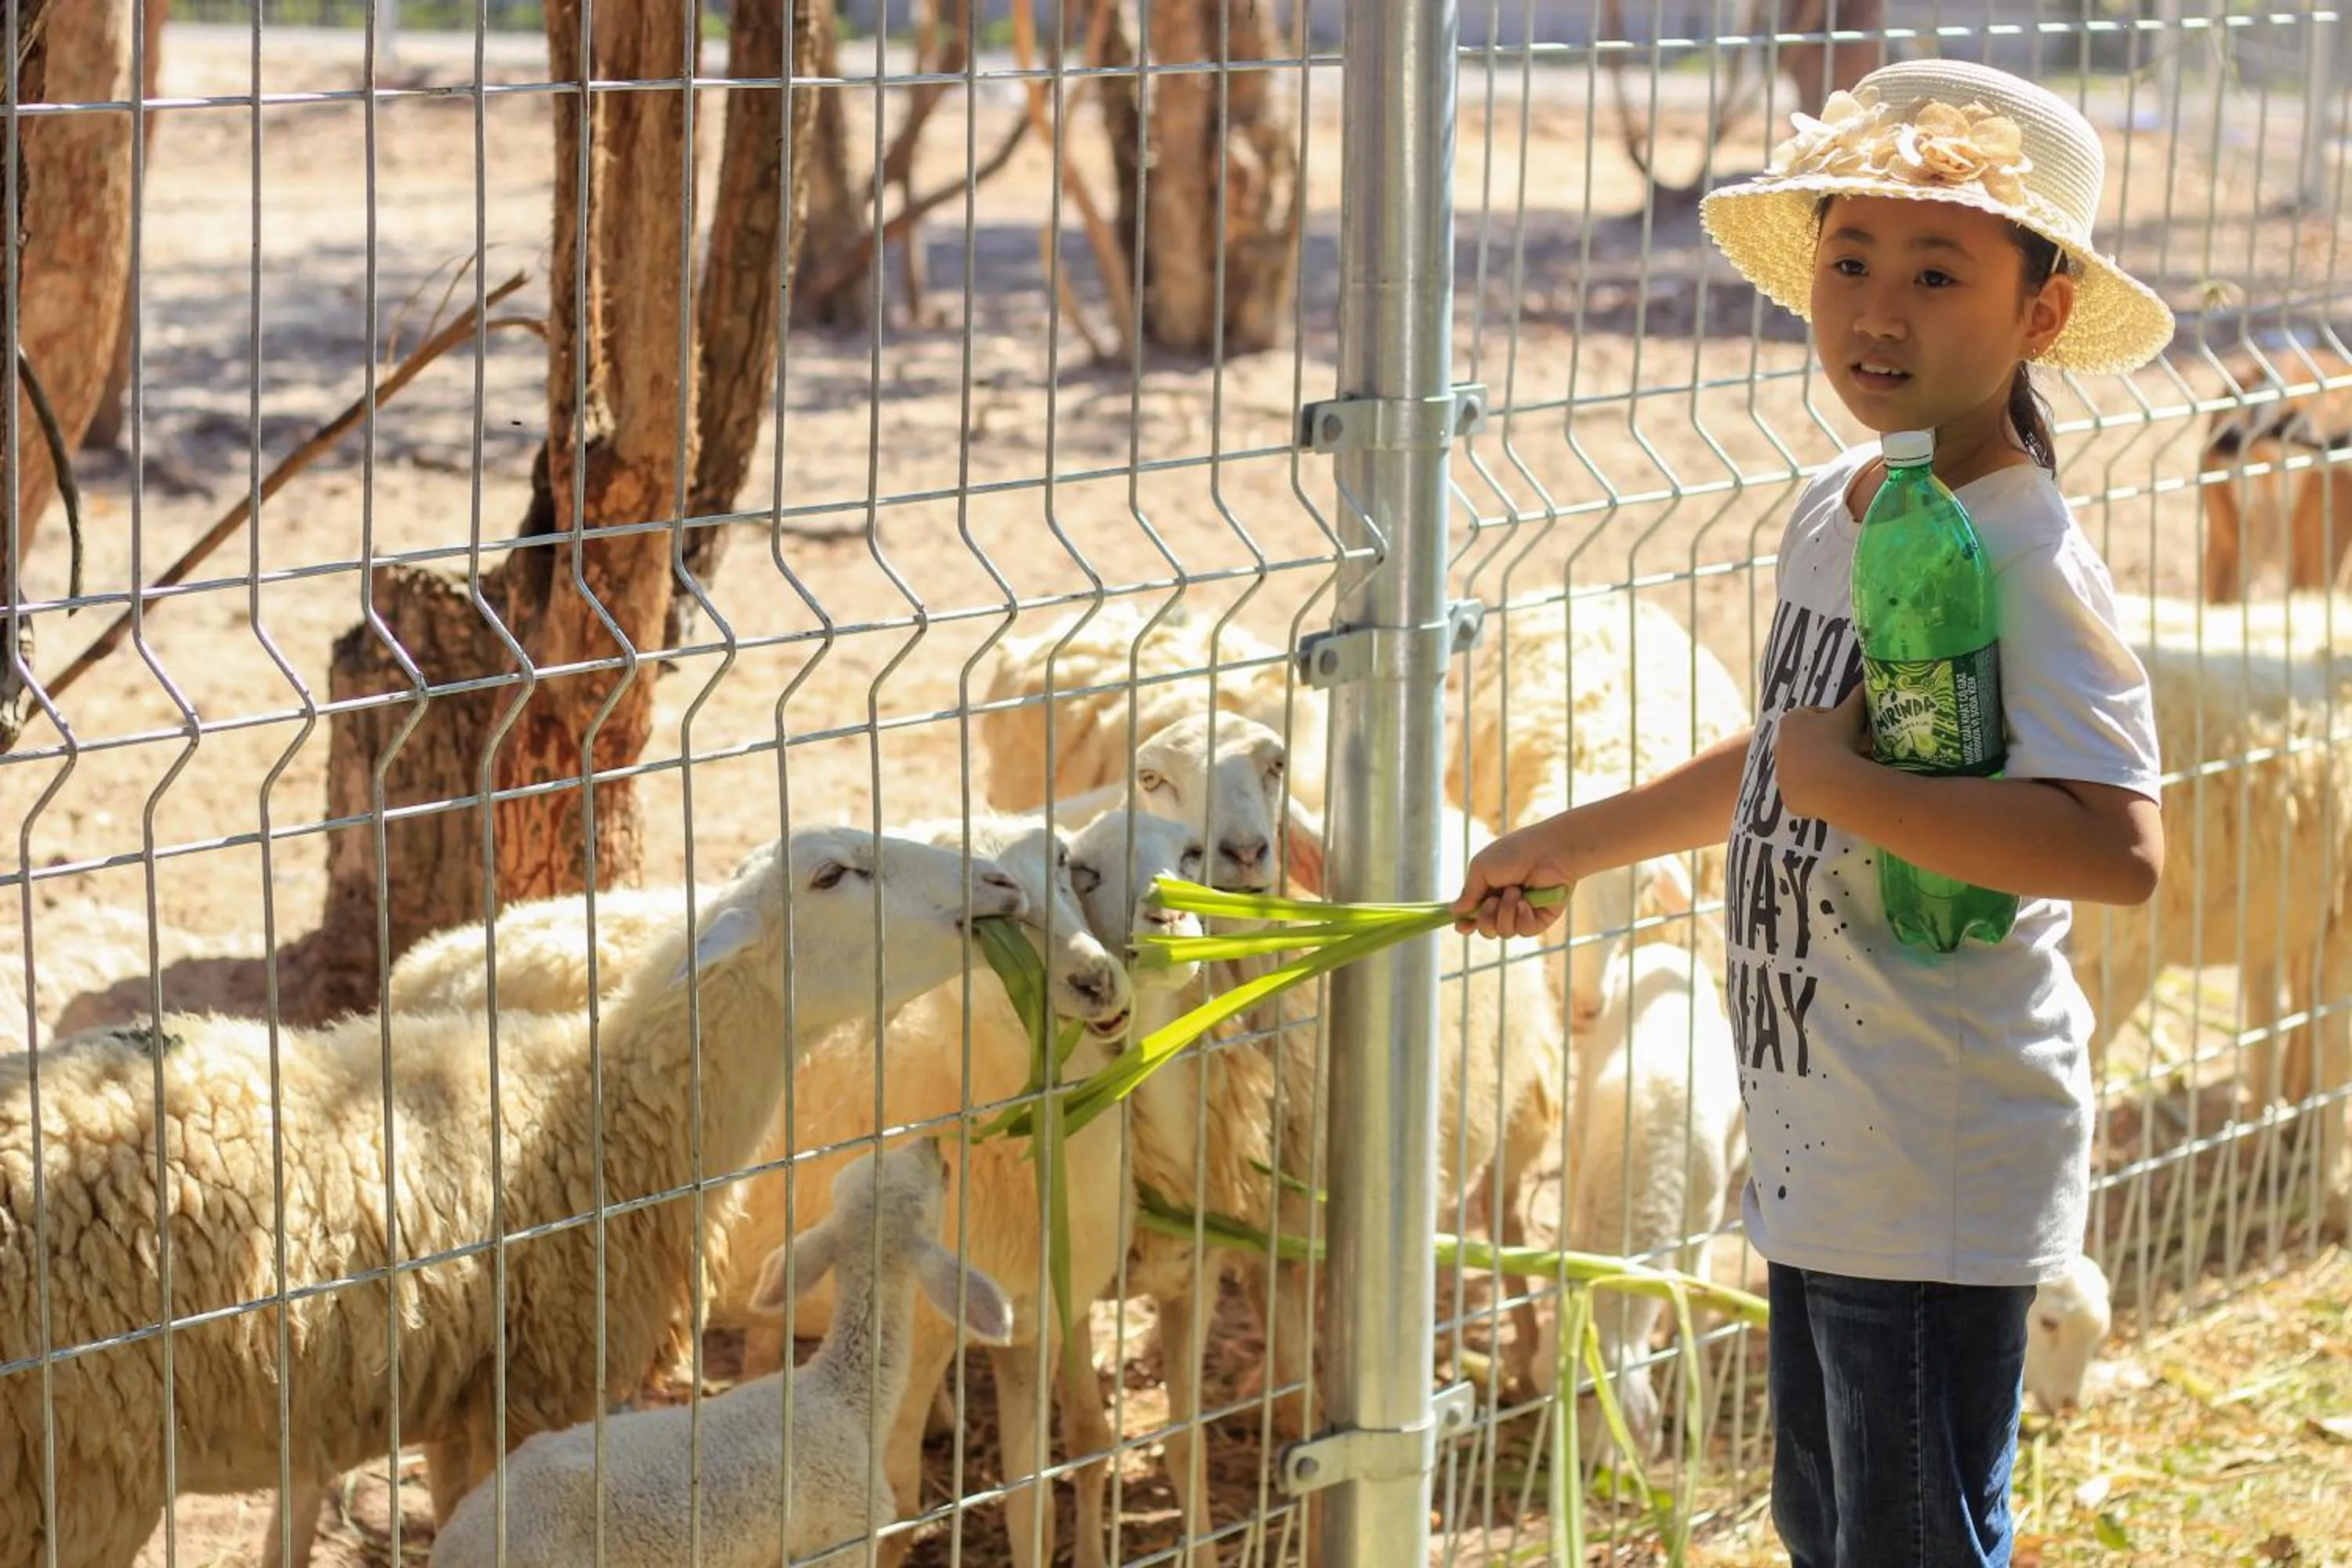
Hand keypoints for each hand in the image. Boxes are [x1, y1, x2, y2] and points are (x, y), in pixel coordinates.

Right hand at [1450, 819, 1578, 939]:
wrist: (1549, 852)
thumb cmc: (1514, 853)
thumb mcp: (1481, 868)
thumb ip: (1468, 892)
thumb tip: (1454, 911)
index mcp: (1488, 891)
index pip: (1473, 916)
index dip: (1466, 924)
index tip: (1462, 926)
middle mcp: (1504, 905)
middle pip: (1486, 929)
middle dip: (1485, 918)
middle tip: (1493, 901)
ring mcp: (1522, 913)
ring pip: (1503, 932)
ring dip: (1505, 912)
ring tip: (1516, 892)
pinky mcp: (1540, 919)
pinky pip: (1523, 932)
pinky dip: (1522, 917)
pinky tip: (1527, 903)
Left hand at [1773, 686, 1872, 816]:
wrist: (1828, 781)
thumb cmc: (1838, 740)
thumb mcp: (1852, 713)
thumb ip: (1859, 695)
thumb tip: (1869, 680)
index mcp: (1791, 720)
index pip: (1815, 716)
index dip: (1836, 722)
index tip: (1852, 731)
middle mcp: (1779, 745)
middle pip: (1809, 743)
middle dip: (1829, 745)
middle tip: (1853, 752)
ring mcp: (1781, 773)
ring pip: (1806, 767)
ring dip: (1823, 768)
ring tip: (1846, 772)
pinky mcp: (1786, 796)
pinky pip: (1805, 791)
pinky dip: (1818, 790)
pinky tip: (1835, 790)